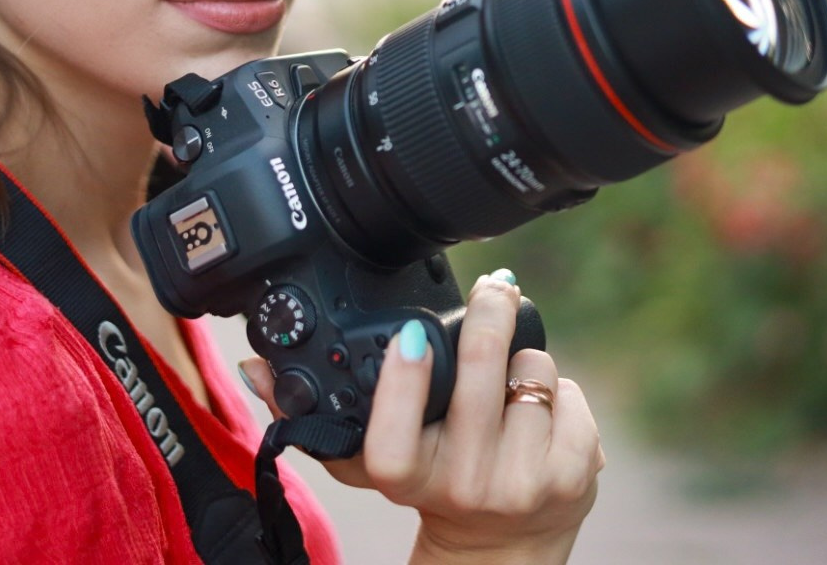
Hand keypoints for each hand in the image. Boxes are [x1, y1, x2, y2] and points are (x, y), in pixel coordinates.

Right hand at [238, 269, 604, 563]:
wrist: (500, 546)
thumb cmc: (430, 484)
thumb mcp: (370, 458)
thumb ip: (316, 413)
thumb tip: (254, 367)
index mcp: (404, 478)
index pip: (392, 435)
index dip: (402, 380)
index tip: (412, 333)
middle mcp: (461, 485)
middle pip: (479, 378)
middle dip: (489, 314)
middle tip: (491, 288)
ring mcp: (520, 485)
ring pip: (531, 375)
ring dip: (524, 362)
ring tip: (508, 380)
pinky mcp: (572, 477)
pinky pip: (569, 396)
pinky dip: (558, 391)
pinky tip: (539, 411)